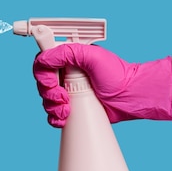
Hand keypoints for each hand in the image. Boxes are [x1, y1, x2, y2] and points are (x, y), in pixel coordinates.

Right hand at [32, 44, 171, 127]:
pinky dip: (55, 118)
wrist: (130, 98)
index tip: (51, 82)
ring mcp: (68, 90)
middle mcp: (65, 73)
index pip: (42, 62)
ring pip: (46, 99)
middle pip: (41, 83)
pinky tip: (64, 118)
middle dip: (49, 93)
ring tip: (68, 109)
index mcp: (68, 57)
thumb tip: (44, 58)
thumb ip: (66, 52)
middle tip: (64, 97)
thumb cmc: (117, 75)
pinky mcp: (72, 107)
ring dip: (52, 106)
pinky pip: (53, 114)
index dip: (42, 74)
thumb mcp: (91, 56)